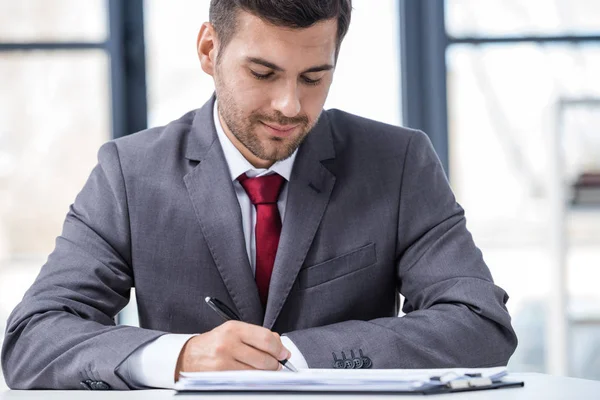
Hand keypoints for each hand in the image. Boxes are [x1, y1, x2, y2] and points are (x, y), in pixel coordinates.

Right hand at [174, 321, 290, 379]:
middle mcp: (228, 342)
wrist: (188, 356)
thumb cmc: (214, 343)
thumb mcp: (233, 332)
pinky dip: (253, 379)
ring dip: (266, 372)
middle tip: (277, 364)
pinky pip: (245, 379)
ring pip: (256, 371)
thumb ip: (256, 335)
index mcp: (234, 328)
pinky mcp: (220, 375)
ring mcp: (224, 360)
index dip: (279, 348)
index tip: (284, 353)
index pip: (265, 338)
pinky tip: (253, 375)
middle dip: (275, 363)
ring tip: (266, 370)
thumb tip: (278, 344)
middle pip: (264, 356)